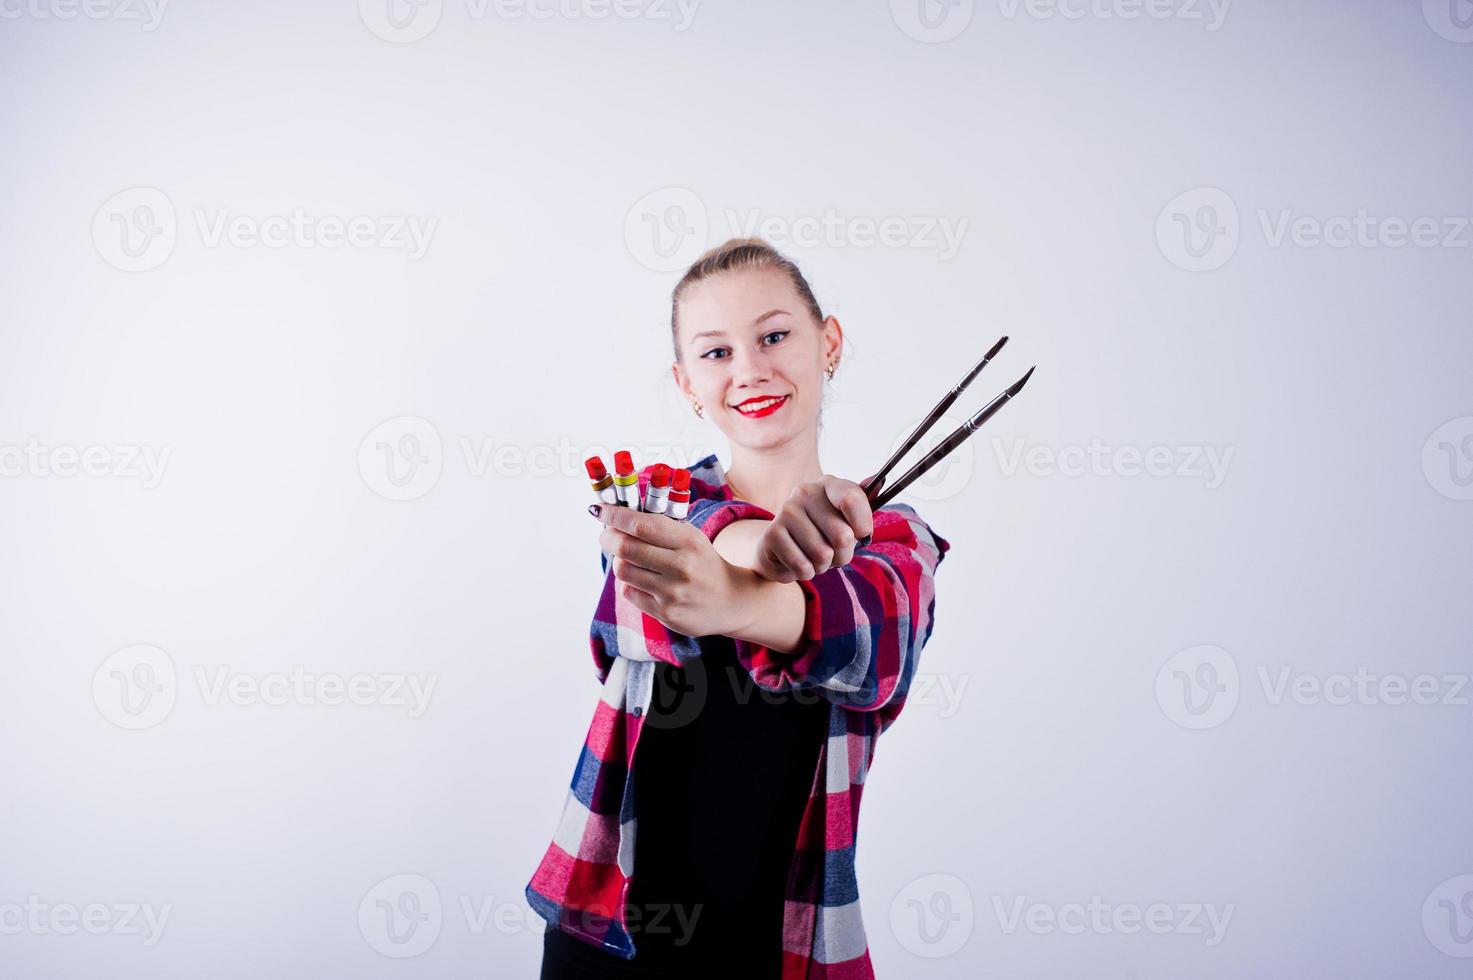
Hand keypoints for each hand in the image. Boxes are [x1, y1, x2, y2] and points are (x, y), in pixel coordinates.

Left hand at [594, 504, 757, 637]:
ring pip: (623, 571)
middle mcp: (681, 566)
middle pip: (626, 548)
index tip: (600, 510)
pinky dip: (628, 583)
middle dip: (608, 538)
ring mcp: (672, 593)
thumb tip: (618, 514)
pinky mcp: (666, 613)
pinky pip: (629, 593)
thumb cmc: (703, 563)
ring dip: (619, 561)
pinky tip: (641, 580)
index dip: (614, 516)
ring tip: (627, 558)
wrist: (732, 600)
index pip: (641, 525)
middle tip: (606, 535)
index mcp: (688, 541)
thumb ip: (660, 526)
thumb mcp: (691, 537)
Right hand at [754, 475, 874, 583]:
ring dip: (823, 566)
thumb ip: (862, 503)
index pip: (851, 498)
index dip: (863, 524)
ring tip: (815, 559)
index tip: (861, 535)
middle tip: (835, 554)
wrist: (779, 547)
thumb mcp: (844, 519)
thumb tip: (879, 480)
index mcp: (828, 485)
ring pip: (823, 554)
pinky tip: (800, 563)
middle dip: (843, 555)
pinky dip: (806, 572)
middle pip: (842, 535)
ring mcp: (786, 511)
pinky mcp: (772, 534)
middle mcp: (805, 492)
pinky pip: (803, 566)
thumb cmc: (819, 533)